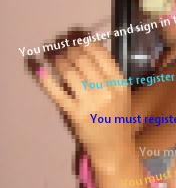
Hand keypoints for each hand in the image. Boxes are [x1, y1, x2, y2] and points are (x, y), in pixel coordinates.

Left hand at [28, 40, 133, 162]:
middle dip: (70, 50)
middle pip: (83, 59)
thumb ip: (108, 71)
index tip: (78, 40)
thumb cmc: (117, 117)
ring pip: (69, 71)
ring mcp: (90, 102)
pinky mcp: (75, 113)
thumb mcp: (121, 92)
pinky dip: (46, 79)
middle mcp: (106, 90)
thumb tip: (88, 45)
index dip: (85, 42)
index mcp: (120, 82)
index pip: (100, 53)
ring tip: (57, 58)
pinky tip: (41, 69)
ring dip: (59, 60)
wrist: (115, 147)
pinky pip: (57, 92)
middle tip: (64, 49)